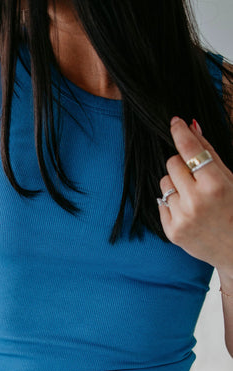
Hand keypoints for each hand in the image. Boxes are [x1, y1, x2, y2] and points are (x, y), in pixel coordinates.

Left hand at [158, 116, 232, 274]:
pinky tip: (188, 211)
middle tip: (195, 175)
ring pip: (164, 182)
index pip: (191, 151)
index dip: (181, 133)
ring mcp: (181, 218)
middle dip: (182, 164)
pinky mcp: (170, 231)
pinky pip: (161, 202)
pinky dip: (172, 203)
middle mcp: (196, 201)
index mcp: (215, 186)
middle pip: (172, 163)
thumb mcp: (230, 179)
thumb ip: (210, 154)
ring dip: (175, 184)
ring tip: (193, 196)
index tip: (175, 122)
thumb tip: (192, 126)